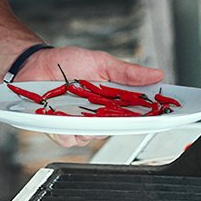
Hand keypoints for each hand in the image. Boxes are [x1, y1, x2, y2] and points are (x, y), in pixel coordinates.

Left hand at [15, 46, 164, 148]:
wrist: (35, 63)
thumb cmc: (67, 63)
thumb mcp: (101, 62)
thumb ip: (127, 72)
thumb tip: (156, 74)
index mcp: (112, 101)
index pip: (137, 114)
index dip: (152, 116)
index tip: (165, 114)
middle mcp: (98, 116)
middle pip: (117, 129)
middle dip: (118, 121)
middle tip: (113, 108)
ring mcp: (79, 124)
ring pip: (92, 137)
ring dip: (88, 123)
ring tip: (79, 105)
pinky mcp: (59, 129)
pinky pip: (68, 138)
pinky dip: (66, 128)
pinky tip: (61, 114)